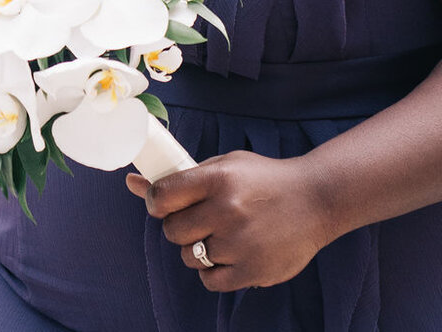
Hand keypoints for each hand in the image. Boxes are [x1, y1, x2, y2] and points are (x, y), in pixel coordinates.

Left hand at [126, 151, 329, 291]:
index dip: (154, 201)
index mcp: (218, 178)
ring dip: (197, 249)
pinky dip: (213, 271)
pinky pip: (210, 281)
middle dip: (178, 226)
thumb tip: (132, 183)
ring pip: (189, 257)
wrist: (315, 199)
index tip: (161, 203)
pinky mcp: (253, 271)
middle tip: (195, 219)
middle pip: (172, 231)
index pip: (162, 196)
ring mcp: (240, 243)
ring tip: (219, 235)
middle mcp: (227, 210)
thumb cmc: (263, 180)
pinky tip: (228, 254)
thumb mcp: (225, 166)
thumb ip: (182, 177)